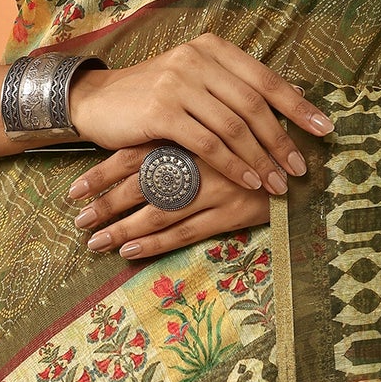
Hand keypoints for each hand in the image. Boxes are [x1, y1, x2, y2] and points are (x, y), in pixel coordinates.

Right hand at [64, 33, 332, 199]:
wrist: (96, 102)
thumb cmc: (151, 97)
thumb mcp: (193, 81)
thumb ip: (232, 88)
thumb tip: (289, 104)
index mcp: (212, 49)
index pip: (265, 78)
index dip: (298, 105)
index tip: (325, 129)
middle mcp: (198, 59)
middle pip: (254, 104)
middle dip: (282, 140)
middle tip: (301, 167)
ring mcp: (179, 83)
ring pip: (234, 126)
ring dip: (261, 159)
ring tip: (278, 183)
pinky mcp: (162, 111)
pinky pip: (208, 143)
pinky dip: (233, 164)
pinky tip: (247, 181)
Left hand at [68, 139, 272, 260]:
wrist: (307, 162)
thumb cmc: (259, 144)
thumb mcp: (221, 130)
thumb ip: (187, 134)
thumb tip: (139, 146)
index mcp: (190, 134)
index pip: (134, 154)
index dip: (101, 174)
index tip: (73, 191)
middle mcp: (199, 159)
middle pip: (140, 185)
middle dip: (104, 204)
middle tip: (77, 221)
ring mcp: (215, 187)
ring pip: (158, 212)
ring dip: (122, 228)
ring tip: (95, 242)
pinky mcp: (232, 212)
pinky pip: (186, 231)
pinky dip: (155, 243)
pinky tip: (130, 252)